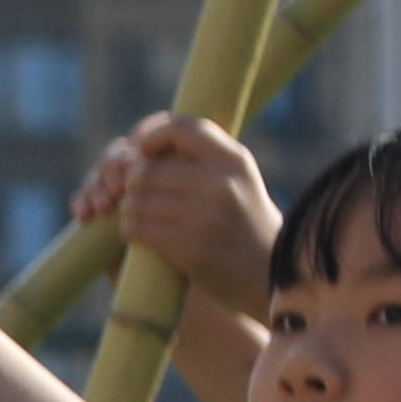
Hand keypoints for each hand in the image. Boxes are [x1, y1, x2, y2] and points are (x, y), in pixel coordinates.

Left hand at [94, 116, 279, 315]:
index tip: (138, 149)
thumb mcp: (238, 181)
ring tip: (137, 216)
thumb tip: (138, 147)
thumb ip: (202, 160)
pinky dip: (129, 230)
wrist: (272, 274)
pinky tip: (137, 234)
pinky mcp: (189, 245)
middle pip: (146, 170)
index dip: (149, 134)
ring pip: (137, 199)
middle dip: (132, 183)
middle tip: (135, 195)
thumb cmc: (246, 225)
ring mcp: (204, 213)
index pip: (179, 127)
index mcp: (233, 159)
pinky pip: (137, 227)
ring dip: (129, 209)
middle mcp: (220, 181)